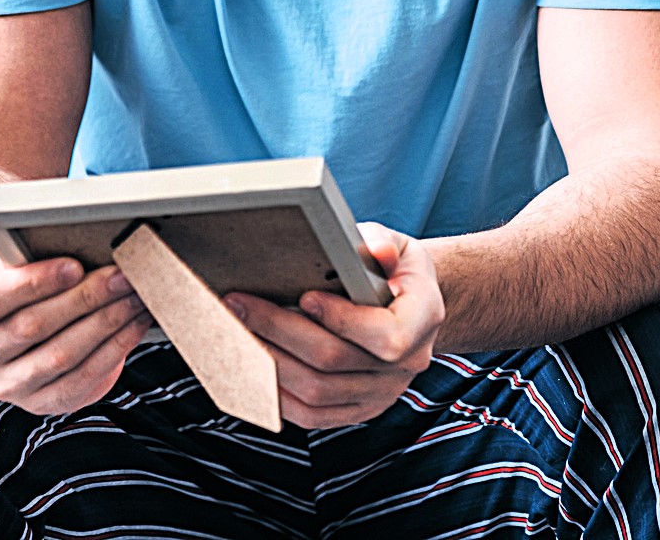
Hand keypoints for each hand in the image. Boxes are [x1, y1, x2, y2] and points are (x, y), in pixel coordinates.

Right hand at [0, 253, 150, 415]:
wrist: (15, 318)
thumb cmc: (17, 279)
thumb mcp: (9, 261)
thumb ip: (29, 253)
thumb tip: (84, 239)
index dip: (33, 283)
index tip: (74, 265)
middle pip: (31, 328)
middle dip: (83, 299)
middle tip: (120, 276)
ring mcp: (6, 386)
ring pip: (60, 356)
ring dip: (105, 324)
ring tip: (133, 296)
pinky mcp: (39, 404)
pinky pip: (81, 380)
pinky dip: (113, 350)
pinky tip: (132, 325)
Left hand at [226, 222, 444, 428]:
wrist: (408, 305)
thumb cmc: (396, 270)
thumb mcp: (399, 246)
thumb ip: (382, 244)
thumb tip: (373, 250)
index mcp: (423, 319)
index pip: (386, 336)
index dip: (342, 320)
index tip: (303, 296)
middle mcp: (408, 364)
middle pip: (335, 361)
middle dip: (280, 330)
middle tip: (239, 305)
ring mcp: (383, 392)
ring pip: (317, 392)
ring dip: (269, 362)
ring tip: (236, 332)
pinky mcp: (359, 409)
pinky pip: (313, 416)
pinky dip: (277, 395)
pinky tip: (251, 366)